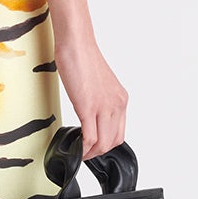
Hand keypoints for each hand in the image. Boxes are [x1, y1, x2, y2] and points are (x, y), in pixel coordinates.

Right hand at [53, 30, 127, 158]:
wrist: (76, 44)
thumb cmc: (83, 58)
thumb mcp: (99, 85)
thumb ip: (100, 101)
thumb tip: (91, 114)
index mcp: (121, 99)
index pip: (120, 132)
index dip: (107, 144)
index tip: (94, 147)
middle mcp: (117, 104)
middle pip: (113, 141)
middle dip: (99, 152)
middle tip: (85, 154)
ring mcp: (104, 107)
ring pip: (103, 143)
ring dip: (91, 153)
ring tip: (80, 153)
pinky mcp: (88, 107)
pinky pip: (89, 137)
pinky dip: (83, 147)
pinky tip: (76, 148)